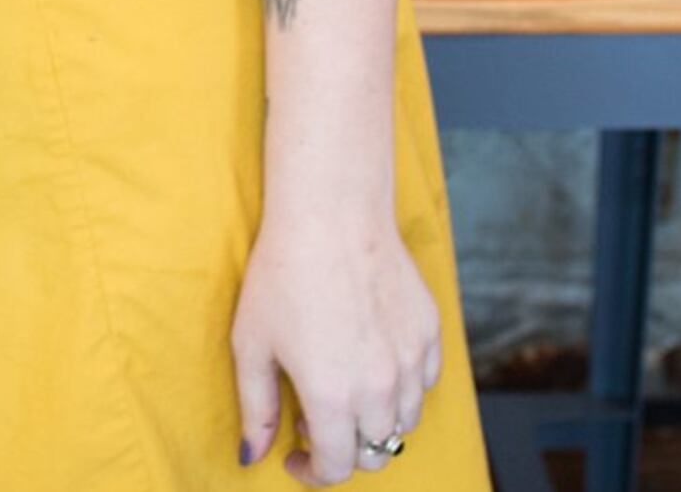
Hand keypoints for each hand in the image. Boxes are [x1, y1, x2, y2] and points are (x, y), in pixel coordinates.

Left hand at [231, 206, 441, 481]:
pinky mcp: (430, 335)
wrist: (331, 214)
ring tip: (342, 388)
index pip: (338, 467)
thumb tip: (252, 456)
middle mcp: (379, 389)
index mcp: (332, 398)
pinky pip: (424, 383)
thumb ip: (256, 408)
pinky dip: (401, 388)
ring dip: (374, 421)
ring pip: (404, 422)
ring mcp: (411, 363)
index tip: (296, 457)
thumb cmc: (282, 274)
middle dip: (344, 448)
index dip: (314, 472)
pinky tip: (370, 360)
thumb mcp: (251, 344)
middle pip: (375, 452)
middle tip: (313, 419)